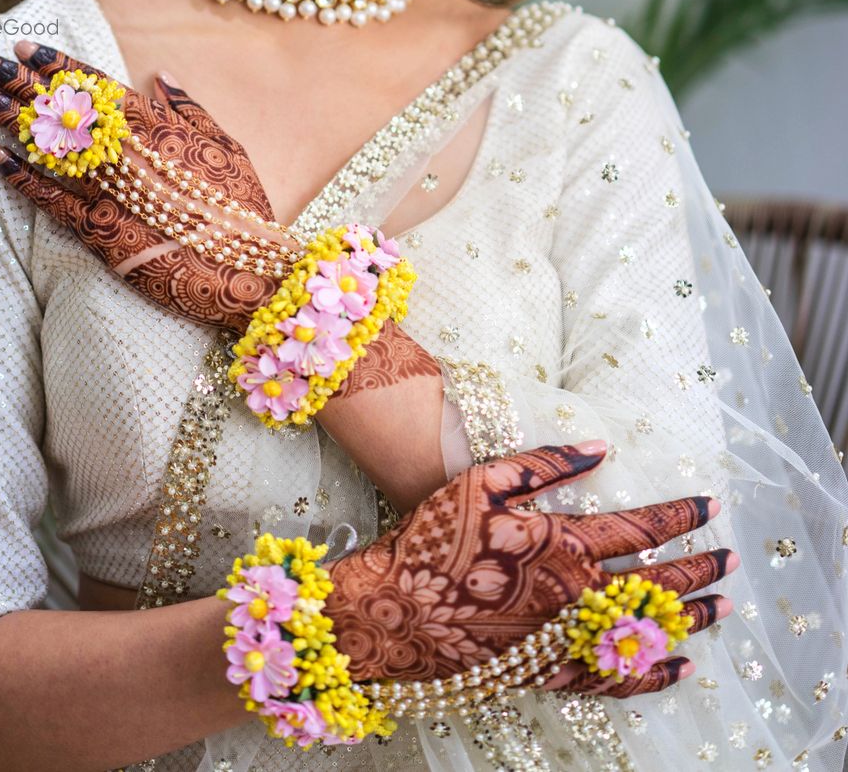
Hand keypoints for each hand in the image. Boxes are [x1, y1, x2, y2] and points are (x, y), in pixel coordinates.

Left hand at [0, 41, 290, 330]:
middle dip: (23, 83)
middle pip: (64, 111)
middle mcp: (127, 155)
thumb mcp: (228, 147)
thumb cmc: (243, 209)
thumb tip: (160, 77)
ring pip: (50, 148)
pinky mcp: (99, 233)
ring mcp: (109, 193)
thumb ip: (191, 110)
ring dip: (13, 119)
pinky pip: (51, 201)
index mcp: (158, 130)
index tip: (29, 47)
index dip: (60, 66)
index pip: (97, 88)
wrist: (242, 273)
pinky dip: (21, 178)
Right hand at [326, 444, 737, 697]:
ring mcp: (566, 640)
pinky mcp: (550, 672)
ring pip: (645, 632)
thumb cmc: (434, 540)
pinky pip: (614, 680)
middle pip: (656, 583)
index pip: (641, 528)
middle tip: (732, 558)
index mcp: (564, 545)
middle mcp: (575, 596)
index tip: (710, 506)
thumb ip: (546, 465)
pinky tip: (677, 667)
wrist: (395, 612)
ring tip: (722, 607)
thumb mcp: (485, 482)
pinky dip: (652, 675)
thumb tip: (599, 448)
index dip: (681, 516)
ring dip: (690, 619)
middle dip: (700, 568)